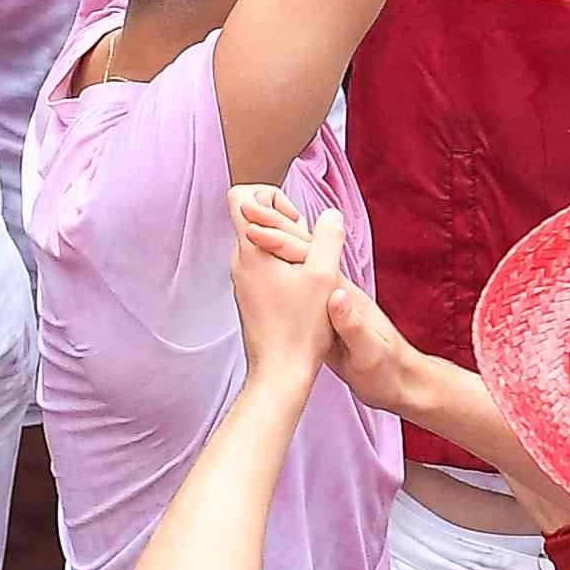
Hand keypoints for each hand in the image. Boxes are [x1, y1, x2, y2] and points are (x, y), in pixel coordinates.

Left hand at [224, 181, 342, 379]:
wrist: (280, 373)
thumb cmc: (300, 329)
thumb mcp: (323, 277)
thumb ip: (328, 239)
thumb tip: (331, 214)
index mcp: (249, 251)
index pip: (240, 196)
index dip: (270, 196)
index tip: (293, 220)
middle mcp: (238, 262)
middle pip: (253, 218)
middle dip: (284, 222)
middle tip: (310, 247)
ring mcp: (241, 281)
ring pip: (260, 244)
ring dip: (286, 247)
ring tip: (311, 270)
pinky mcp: (249, 297)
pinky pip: (262, 266)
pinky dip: (283, 267)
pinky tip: (304, 289)